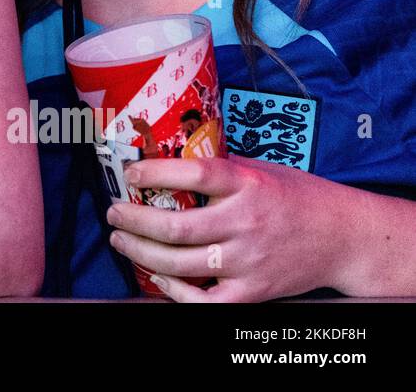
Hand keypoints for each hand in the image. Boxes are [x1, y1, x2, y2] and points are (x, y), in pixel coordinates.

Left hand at [106, 155, 346, 301]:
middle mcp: (246, 222)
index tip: (129, 174)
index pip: (194, 174)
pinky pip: (204, 300)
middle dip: (132, 221)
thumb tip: (164, 157)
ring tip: (121, 241)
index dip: (154, 173)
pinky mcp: (254, 291)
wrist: (344, 237)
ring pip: (180, 263)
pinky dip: (174, 292)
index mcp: (248, 184)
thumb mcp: (260, 169)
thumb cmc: (296, 197)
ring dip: (140, 252)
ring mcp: (249, 260)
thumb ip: (218, 169)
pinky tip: (156, 277)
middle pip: (175, 226)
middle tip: (113, 213)